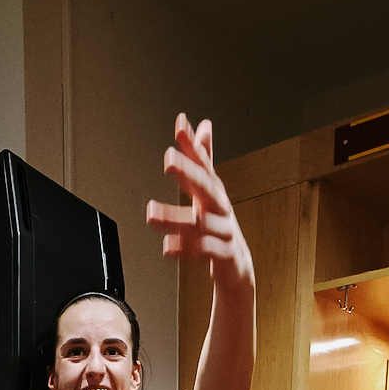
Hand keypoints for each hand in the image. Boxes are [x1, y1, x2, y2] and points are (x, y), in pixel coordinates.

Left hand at [145, 115, 251, 287]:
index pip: (203, 162)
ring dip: (174, 218)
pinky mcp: (223, 255)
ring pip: (200, 223)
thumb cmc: (218, 223)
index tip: (180, 125)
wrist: (237, 265)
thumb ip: (205, 159)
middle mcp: (220, 206)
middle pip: (206, 186)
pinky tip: (167, 247)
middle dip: (189, 172)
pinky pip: (205, 251)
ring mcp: (223, 230)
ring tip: (151, 214)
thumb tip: (204, 124)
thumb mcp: (211, 190)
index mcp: (214, 190)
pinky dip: (186, 249)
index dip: (192, 144)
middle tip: (169, 161)